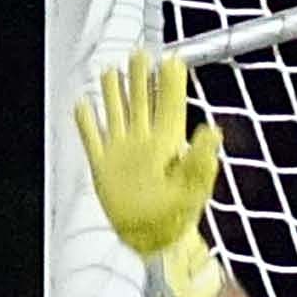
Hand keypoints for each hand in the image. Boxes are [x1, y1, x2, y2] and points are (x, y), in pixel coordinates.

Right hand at [75, 50, 226, 296]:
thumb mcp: (193, 187)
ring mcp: (122, 154)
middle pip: (141, 102)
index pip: (169, 105)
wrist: (152, 242)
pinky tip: (83, 105)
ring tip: (110, 70)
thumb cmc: (178, 218)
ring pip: (116, 114)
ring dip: (114, 93)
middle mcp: (144, 144)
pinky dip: (86, 122)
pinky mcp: (104, 167)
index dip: (170, 82)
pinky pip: (92, 139)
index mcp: (167, 144)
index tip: (172, 59)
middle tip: (140, 53)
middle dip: (140, 78)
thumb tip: (214, 129)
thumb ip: (200, 158)